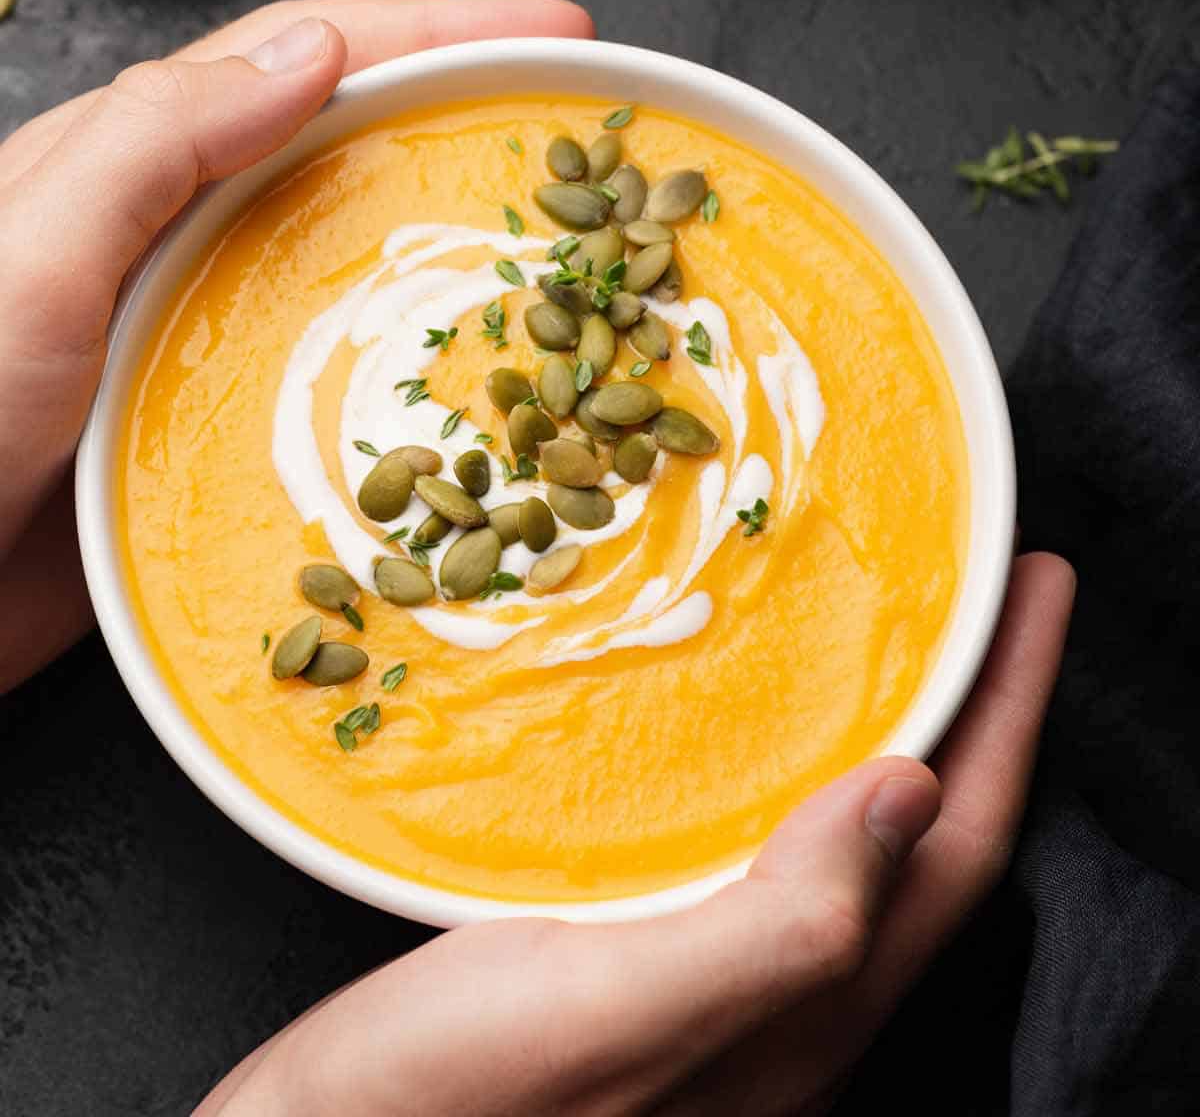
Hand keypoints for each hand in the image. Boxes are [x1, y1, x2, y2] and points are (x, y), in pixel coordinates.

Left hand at [0, 0, 593, 695]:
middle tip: (589, 145)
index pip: (307, 60)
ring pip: (357, 266)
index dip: (436, 30)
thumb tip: (310, 55)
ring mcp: (201, 337)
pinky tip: (483, 403)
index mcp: (134, 162)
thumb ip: (158, 143)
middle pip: (351, 148)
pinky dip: (419, 376)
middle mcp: (177, 235)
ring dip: (460, 249)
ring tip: (569, 262)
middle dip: (473, 123)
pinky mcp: (214, 434)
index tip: (553, 25)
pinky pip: (340, 384)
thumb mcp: (33, 251)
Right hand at [199, 551, 1073, 1116]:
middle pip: (923, 842)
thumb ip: (771, 924)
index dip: (1013, 709)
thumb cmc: (443, 1101)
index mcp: (800, 1015)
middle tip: (986, 590)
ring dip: (894, 725)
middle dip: (974, 708)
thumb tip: (905, 793)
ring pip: (850, 838)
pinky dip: (797, 760)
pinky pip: (772, 845)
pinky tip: (755, 721)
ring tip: (898, 631)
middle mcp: (782, 1008)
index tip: (1040, 587)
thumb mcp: (609, 1008)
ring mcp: (716, 990)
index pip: (957, 844)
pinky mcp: (647, 966)